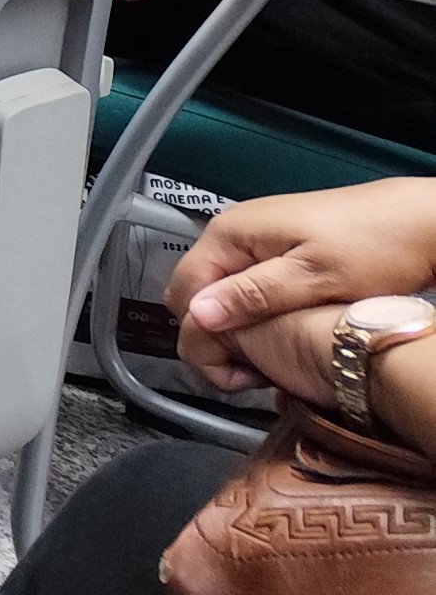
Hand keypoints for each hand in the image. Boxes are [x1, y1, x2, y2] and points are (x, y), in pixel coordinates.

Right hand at [168, 178, 435, 386]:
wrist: (422, 222)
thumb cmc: (376, 244)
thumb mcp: (315, 277)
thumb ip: (253, 295)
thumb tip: (198, 316)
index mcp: (230, 234)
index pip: (182, 292)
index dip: (198, 336)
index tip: (234, 372)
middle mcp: (234, 233)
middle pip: (195, 294)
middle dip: (215, 335)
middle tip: (255, 370)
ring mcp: (255, 240)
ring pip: (221, 294)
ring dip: (238, 329)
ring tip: (272, 357)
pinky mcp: (276, 250)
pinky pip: (244, 288)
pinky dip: (255, 316)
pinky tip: (283, 333)